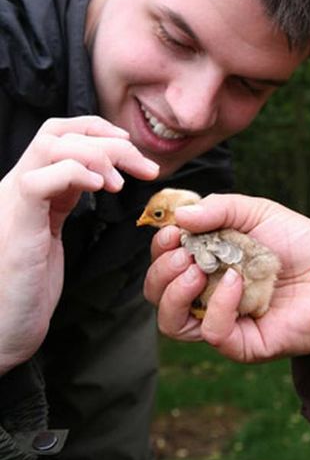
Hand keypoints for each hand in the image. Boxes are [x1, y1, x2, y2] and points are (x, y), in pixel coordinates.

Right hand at [0, 116, 158, 374]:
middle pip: (60, 133)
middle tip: (145, 168)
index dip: (96, 129)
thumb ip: (65, 200)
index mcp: (28, 186)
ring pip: (51, 146)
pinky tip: (101, 189)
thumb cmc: (27, 287)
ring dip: (98, 156)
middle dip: (110, 141)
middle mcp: (17, 186)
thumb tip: (98, 178)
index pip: (58, 133)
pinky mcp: (17, 225)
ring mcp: (13, 202)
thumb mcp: (50, 232)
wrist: (1, 330)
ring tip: (122, 185)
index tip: (130, 146)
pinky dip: (76, 174)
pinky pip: (40, 180)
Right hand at [143, 193, 309, 361]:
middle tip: (182, 253)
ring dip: (173, 293)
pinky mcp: (241, 342)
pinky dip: (217, 306)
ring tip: (194, 269)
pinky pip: (212, 332)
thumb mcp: (255, 211)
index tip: (171, 232)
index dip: (160, 248)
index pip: (165, 263)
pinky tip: (233, 281)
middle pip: (158, 293)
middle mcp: (207, 293)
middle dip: (161, 271)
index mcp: (206, 262)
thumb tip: (179, 218)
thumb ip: (218, 208)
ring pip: (171, 322)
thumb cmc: (298, 241)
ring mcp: (222, 319)